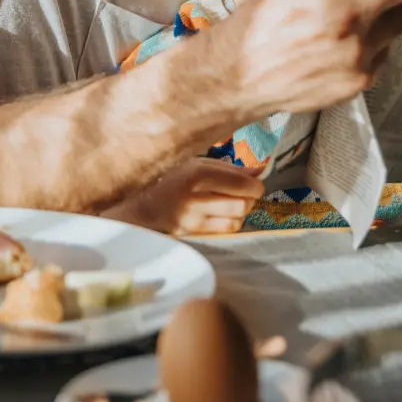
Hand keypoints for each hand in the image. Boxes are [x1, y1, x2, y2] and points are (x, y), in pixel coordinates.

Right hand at [101, 158, 265, 235]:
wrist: (140, 207)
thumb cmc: (172, 179)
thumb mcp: (197, 164)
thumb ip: (230, 168)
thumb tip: (260, 171)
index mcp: (196, 174)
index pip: (240, 184)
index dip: (255, 186)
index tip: (255, 184)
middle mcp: (194, 199)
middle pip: (241, 205)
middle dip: (250, 199)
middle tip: (246, 194)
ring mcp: (191, 221)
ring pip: (234, 222)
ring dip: (240, 214)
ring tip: (233, 204)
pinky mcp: (191, 236)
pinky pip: (223, 232)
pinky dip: (229, 224)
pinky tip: (222, 216)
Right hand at [219, 0, 401, 122]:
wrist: (233, 76)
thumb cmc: (264, 17)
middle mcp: (345, 17)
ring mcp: (356, 53)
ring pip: (401, 14)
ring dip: (393, 1)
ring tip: (352, 6)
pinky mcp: (362, 80)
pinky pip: (387, 45)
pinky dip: (377, 34)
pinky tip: (343, 37)